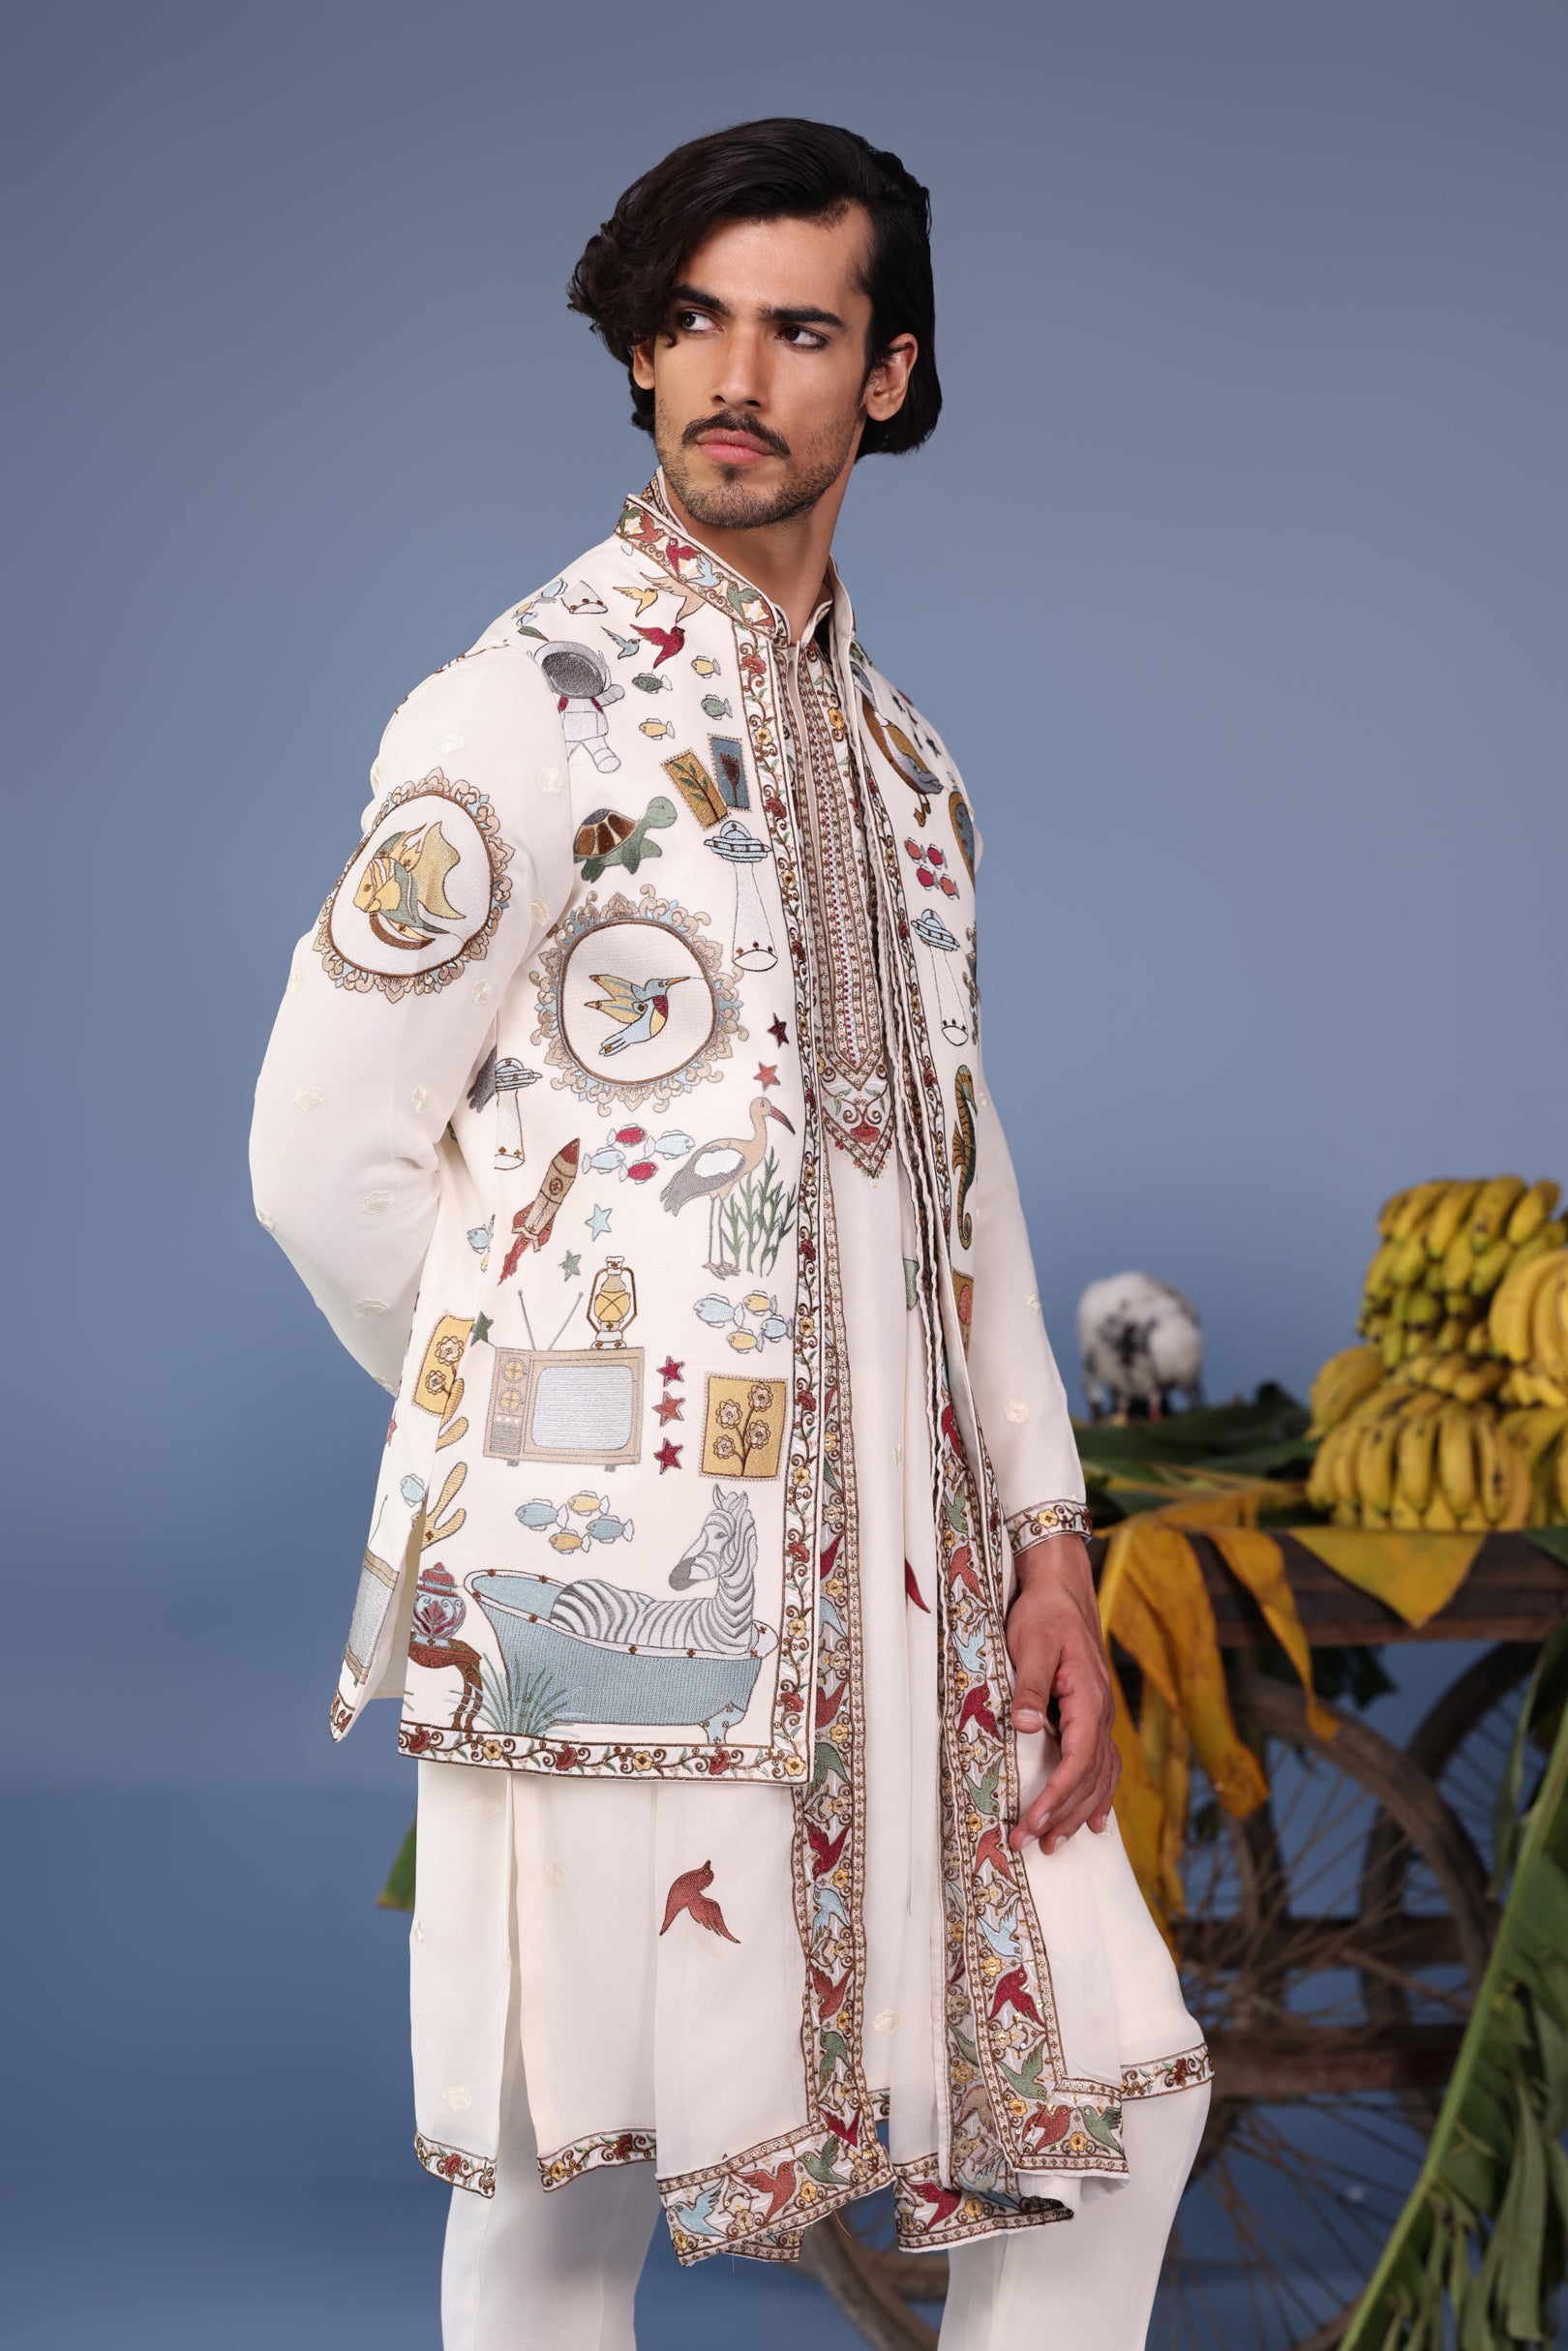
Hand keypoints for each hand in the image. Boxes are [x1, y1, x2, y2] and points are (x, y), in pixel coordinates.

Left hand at [1004, 1532, 1119, 1855]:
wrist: (1062, 1589)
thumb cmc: (1044, 1615)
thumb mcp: (1032, 1644)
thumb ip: (1031, 1686)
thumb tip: (1025, 1727)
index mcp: (1090, 1701)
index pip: (1078, 1762)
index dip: (1057, 1797)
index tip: (1033, 1823)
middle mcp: (1103, 1715)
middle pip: (1090, 1779)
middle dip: (1062, 1816)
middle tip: (1031, 1845)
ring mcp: (1101, 1717)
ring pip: (1100, 1777)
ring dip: (1079, 1813)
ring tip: (1057, 1845)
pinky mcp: (1092, 1715)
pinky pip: (1103, 1764)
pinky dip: (1099, 1795)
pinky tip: (1096, 1819)